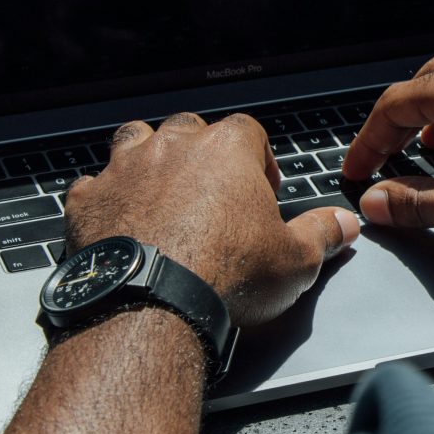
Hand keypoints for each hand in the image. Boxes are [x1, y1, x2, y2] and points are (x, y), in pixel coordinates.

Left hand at [65, 114, 358, 326]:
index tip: (262, 190)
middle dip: (200, 154)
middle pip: (190, 129)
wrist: (151, 304)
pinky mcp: (88, 200)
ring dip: (147, 160)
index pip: (249, 132)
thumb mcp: (295, 261)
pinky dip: (105, 199)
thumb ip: (323, 234)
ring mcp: (124, 168)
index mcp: (227, 149)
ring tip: (160, 193)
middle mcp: (173, 146)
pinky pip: (93, 186)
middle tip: (212, 194)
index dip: (258, 159)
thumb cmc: (228, 277)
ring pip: (134, 140)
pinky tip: (116, 222)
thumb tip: (346, 223)